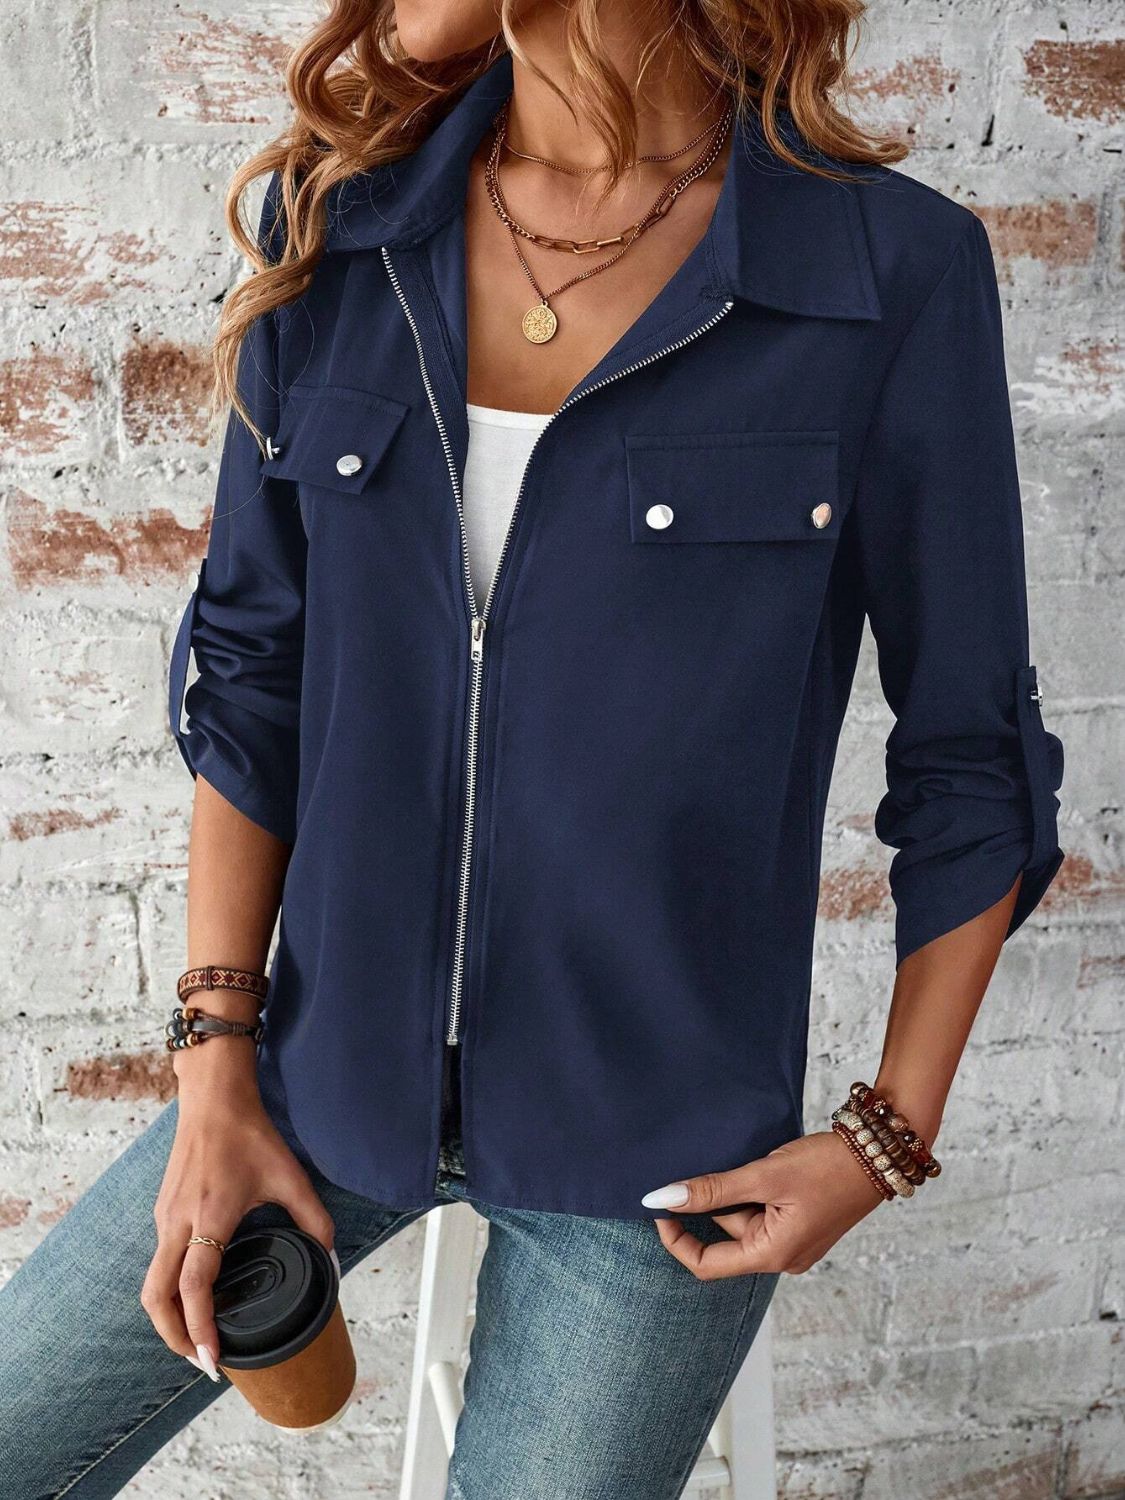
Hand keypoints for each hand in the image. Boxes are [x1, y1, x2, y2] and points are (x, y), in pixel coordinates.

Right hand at [141, 1074, 335, 1378]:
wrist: (213, 1098)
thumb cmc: (251, 1136)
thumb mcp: (291, 1176)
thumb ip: (315, 1220)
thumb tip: (332, 1261)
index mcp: (210, 1217)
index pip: (194, 1287)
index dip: (200, 1328)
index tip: (211, 1359)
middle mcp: (178, 1222)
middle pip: (156, 1297)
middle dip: (174, 1337)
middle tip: (202, 1361)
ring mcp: (164, 1217)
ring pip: (152, 1283)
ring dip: (168, 1317)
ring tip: (197, 1339)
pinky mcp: (161, 1212)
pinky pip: (157, 1263)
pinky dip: (168, 1291)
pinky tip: (194, 1297)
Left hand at [643, 1130, 887, 1280]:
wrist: (878, 1154)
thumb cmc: (826, 1167)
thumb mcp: (763, 1175)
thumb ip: (712, 1189)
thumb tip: (661, 1199)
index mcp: (773, 1255)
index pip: (707, 1264)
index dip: (676, 1239)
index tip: (660, 1206)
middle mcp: (783, 1258)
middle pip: (726, 1238)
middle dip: (716, 1203)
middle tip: (722, 1163)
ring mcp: (795, 1244)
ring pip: (744, 1223)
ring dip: (737, 1194)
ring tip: (754, 1162)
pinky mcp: (802, 1227)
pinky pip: (763, 1216)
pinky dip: (754, 1194)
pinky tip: (765, 1169)